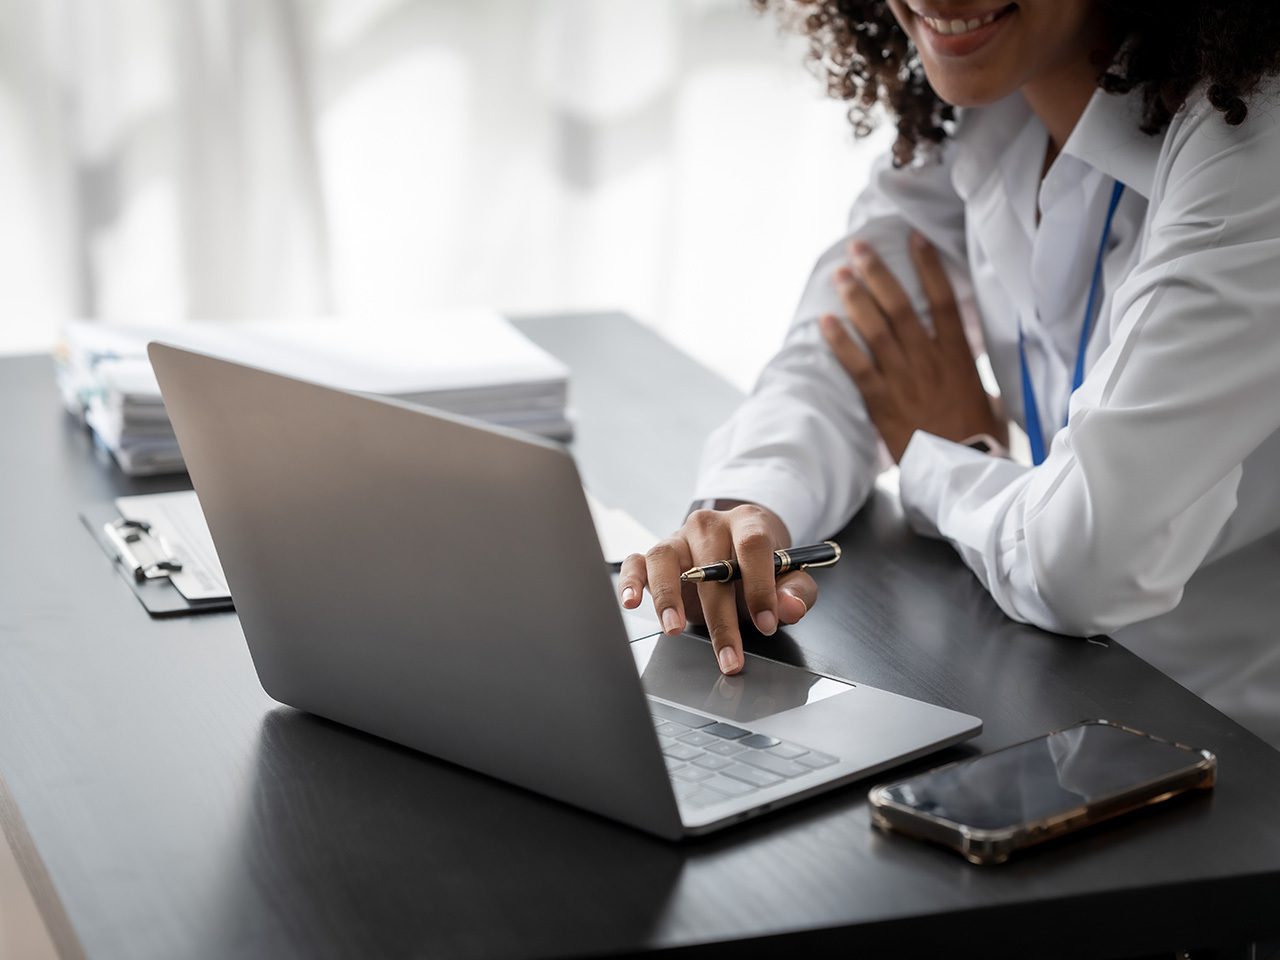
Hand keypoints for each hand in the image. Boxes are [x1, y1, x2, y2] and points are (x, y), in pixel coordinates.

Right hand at [616, 503, 817, 675]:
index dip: (759, 585)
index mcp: (747, 523)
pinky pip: (635, 563)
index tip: (766, 623)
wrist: (737, 549)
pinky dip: (630, 581)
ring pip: (664, 559)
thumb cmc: (762, 565)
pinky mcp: (654, 556)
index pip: (752, 545)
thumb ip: (795, 591)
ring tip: (674, 628)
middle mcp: (708, 525)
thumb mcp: (790, 576)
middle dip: (720, 617)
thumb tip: (790, 609)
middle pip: (709, 565)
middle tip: (730, 655)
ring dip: (668, 596)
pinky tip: (632, 602)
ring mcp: (677, 538)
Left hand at [820, 234, 1004, 461]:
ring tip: (841, 273)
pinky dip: (840, 342)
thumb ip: (969, 376)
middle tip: (858, 247)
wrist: (964, 470)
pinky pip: (857, 365)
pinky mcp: (882, 401)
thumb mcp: (987, 398)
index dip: (927, 267)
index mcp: (958, 355)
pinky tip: (825, 321)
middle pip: (899, 306)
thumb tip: (970, 370)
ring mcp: (904, 379)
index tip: (913, 239)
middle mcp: (928, 359)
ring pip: (876, 329)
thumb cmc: (980, 438)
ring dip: (856, 298)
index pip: (942, 300)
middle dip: (877, 272)